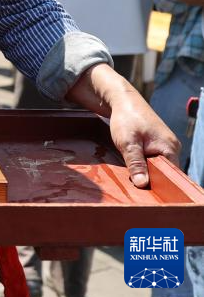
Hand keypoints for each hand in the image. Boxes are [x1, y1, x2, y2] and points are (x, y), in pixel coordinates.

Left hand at [66, 62, 179, 188]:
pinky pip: (154, 160)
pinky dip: (145, 165)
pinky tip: (135, 170)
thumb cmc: (126, 119)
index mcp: (170, 149)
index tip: (149, 196)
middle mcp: (172, 148)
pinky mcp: (157, 144)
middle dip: (153, 181)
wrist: (122, 100)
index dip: (161, 187)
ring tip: (136, 181)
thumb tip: (143, 184)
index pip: (172, 176)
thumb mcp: (128, 143)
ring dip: (147, 173)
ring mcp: (165, 146)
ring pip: (158, 167)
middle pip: (166, 173)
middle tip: (139, 191)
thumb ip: (136, 163)